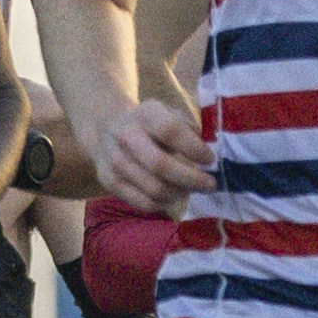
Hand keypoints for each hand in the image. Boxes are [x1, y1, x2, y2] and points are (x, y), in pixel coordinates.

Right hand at [82, 95, 214, 216]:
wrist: (107, 130)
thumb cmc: (150, 125)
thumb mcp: (169, 115)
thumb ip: (189, 131)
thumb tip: (208, 158)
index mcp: (146, 114)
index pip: (170, 131)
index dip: (194, 148)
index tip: (210, 159)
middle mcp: (126, 136)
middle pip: (160, 165)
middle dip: (191, 179)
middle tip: (210, 184)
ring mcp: (114, 161)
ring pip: (153, 189)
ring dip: (180, 193)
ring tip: (191, 189)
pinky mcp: (109, 183)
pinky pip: (144, 203)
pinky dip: (164, 203)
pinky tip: (173, 194)